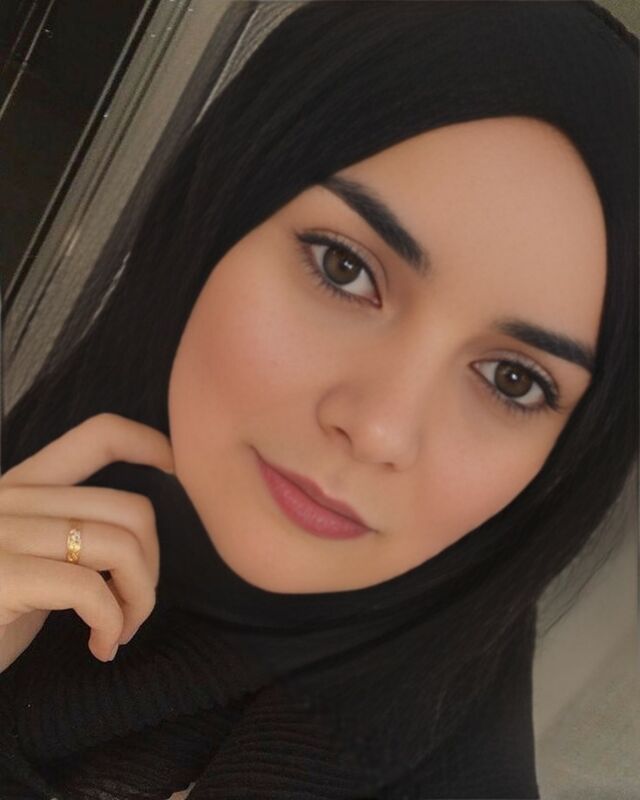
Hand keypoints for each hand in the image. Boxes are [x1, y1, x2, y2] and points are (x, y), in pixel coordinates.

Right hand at [0, 412, 173, 670]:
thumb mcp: (28, 557)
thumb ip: (70, 533)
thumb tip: (137, 536)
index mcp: (21, 487)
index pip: (96, 437)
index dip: (148, 443)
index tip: (178, 468)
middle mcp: (11, 500)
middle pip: (131, 508)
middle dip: (152, 565)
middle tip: (134, 608)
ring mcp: (3, 537)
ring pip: (121, 548)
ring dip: (139, 599)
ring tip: (119, 631)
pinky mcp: (1, 578)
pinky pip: (90, 589)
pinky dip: (112, 622)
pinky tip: (100, 647)